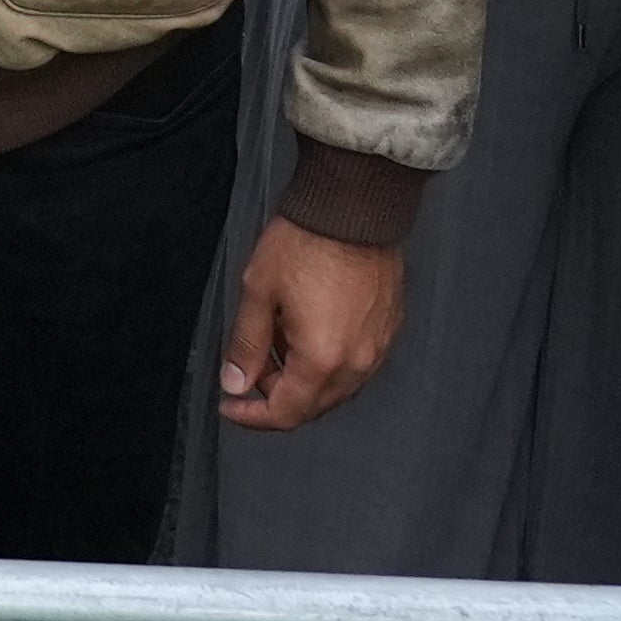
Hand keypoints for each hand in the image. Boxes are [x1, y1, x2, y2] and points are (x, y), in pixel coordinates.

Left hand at [218, 218, 405, 430]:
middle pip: (313, 405)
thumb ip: (246, 345)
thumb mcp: (259, 291)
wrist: (354, 205)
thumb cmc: (307, 241)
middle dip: (277, 394)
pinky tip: (309, 330)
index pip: (286, 413)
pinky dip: (328, 361)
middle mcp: (357, 363)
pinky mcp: (389, 329)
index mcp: (322, 360)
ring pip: (336, 388)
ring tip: (279, 337)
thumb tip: (235, 382)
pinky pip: (355, 364)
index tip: (231, 403)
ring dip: (303, 378)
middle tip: (252, 364)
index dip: (252, 416)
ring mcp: (378, 347)